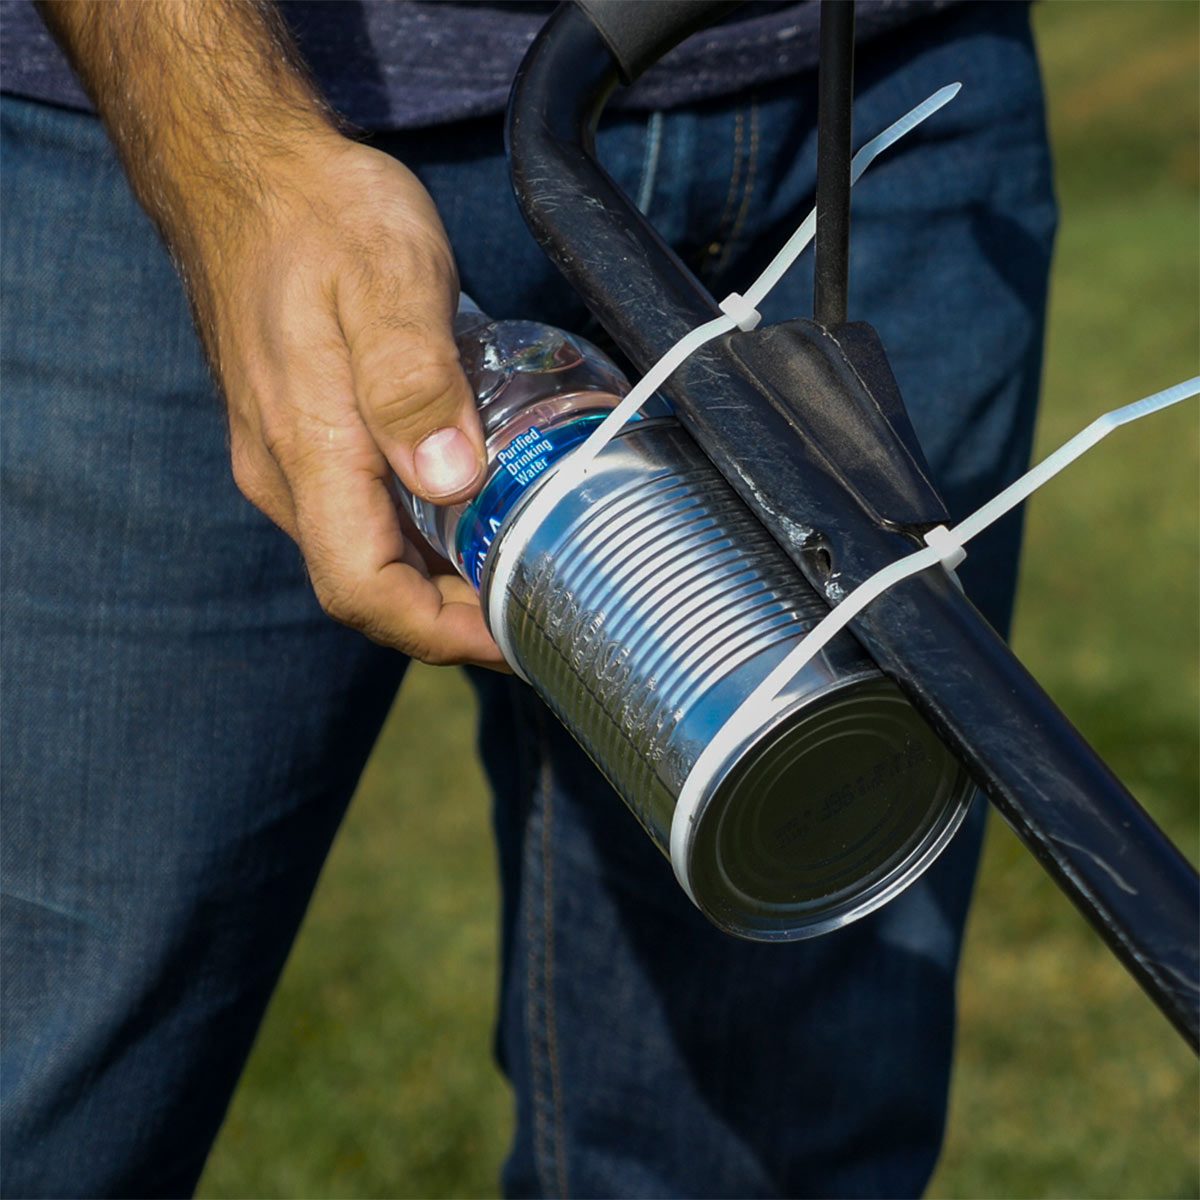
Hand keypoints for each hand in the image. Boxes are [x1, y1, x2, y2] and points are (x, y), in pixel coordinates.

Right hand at [190, 137, 504, 666]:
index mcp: (309, 449)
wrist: (250, 175)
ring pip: (365, 560)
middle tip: (536, 614)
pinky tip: (469, 519)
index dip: (442, 635)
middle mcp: (287, 474)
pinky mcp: (301, 442)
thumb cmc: (323, 218)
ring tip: (517, 576)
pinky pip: (359, 521)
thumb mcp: (386, 276)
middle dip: (451, 622)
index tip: (514, 641)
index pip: (364, 590)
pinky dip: (418, 544)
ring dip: (438, 586)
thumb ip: (413, 379)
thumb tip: (450, 481)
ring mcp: (288, 461)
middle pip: (368, 591)